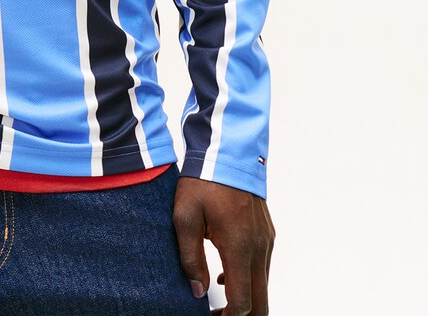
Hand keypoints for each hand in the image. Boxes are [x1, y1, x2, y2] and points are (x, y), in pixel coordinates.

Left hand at [173, 177, 274, 315]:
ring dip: (246, 297)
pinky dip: (249, 279)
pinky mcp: (267, 233)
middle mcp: (259, 248)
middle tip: (219, 314)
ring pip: (264, 285)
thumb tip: (199, 291)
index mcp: (239, 246)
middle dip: (243, 315)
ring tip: (217, 296)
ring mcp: (266, 240)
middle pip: (262, 303)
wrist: (227, 151)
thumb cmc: (203, 181)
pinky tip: (226, 273)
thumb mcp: (184, 217)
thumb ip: (190, 258)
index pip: (242, 302)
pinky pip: (263, 267)